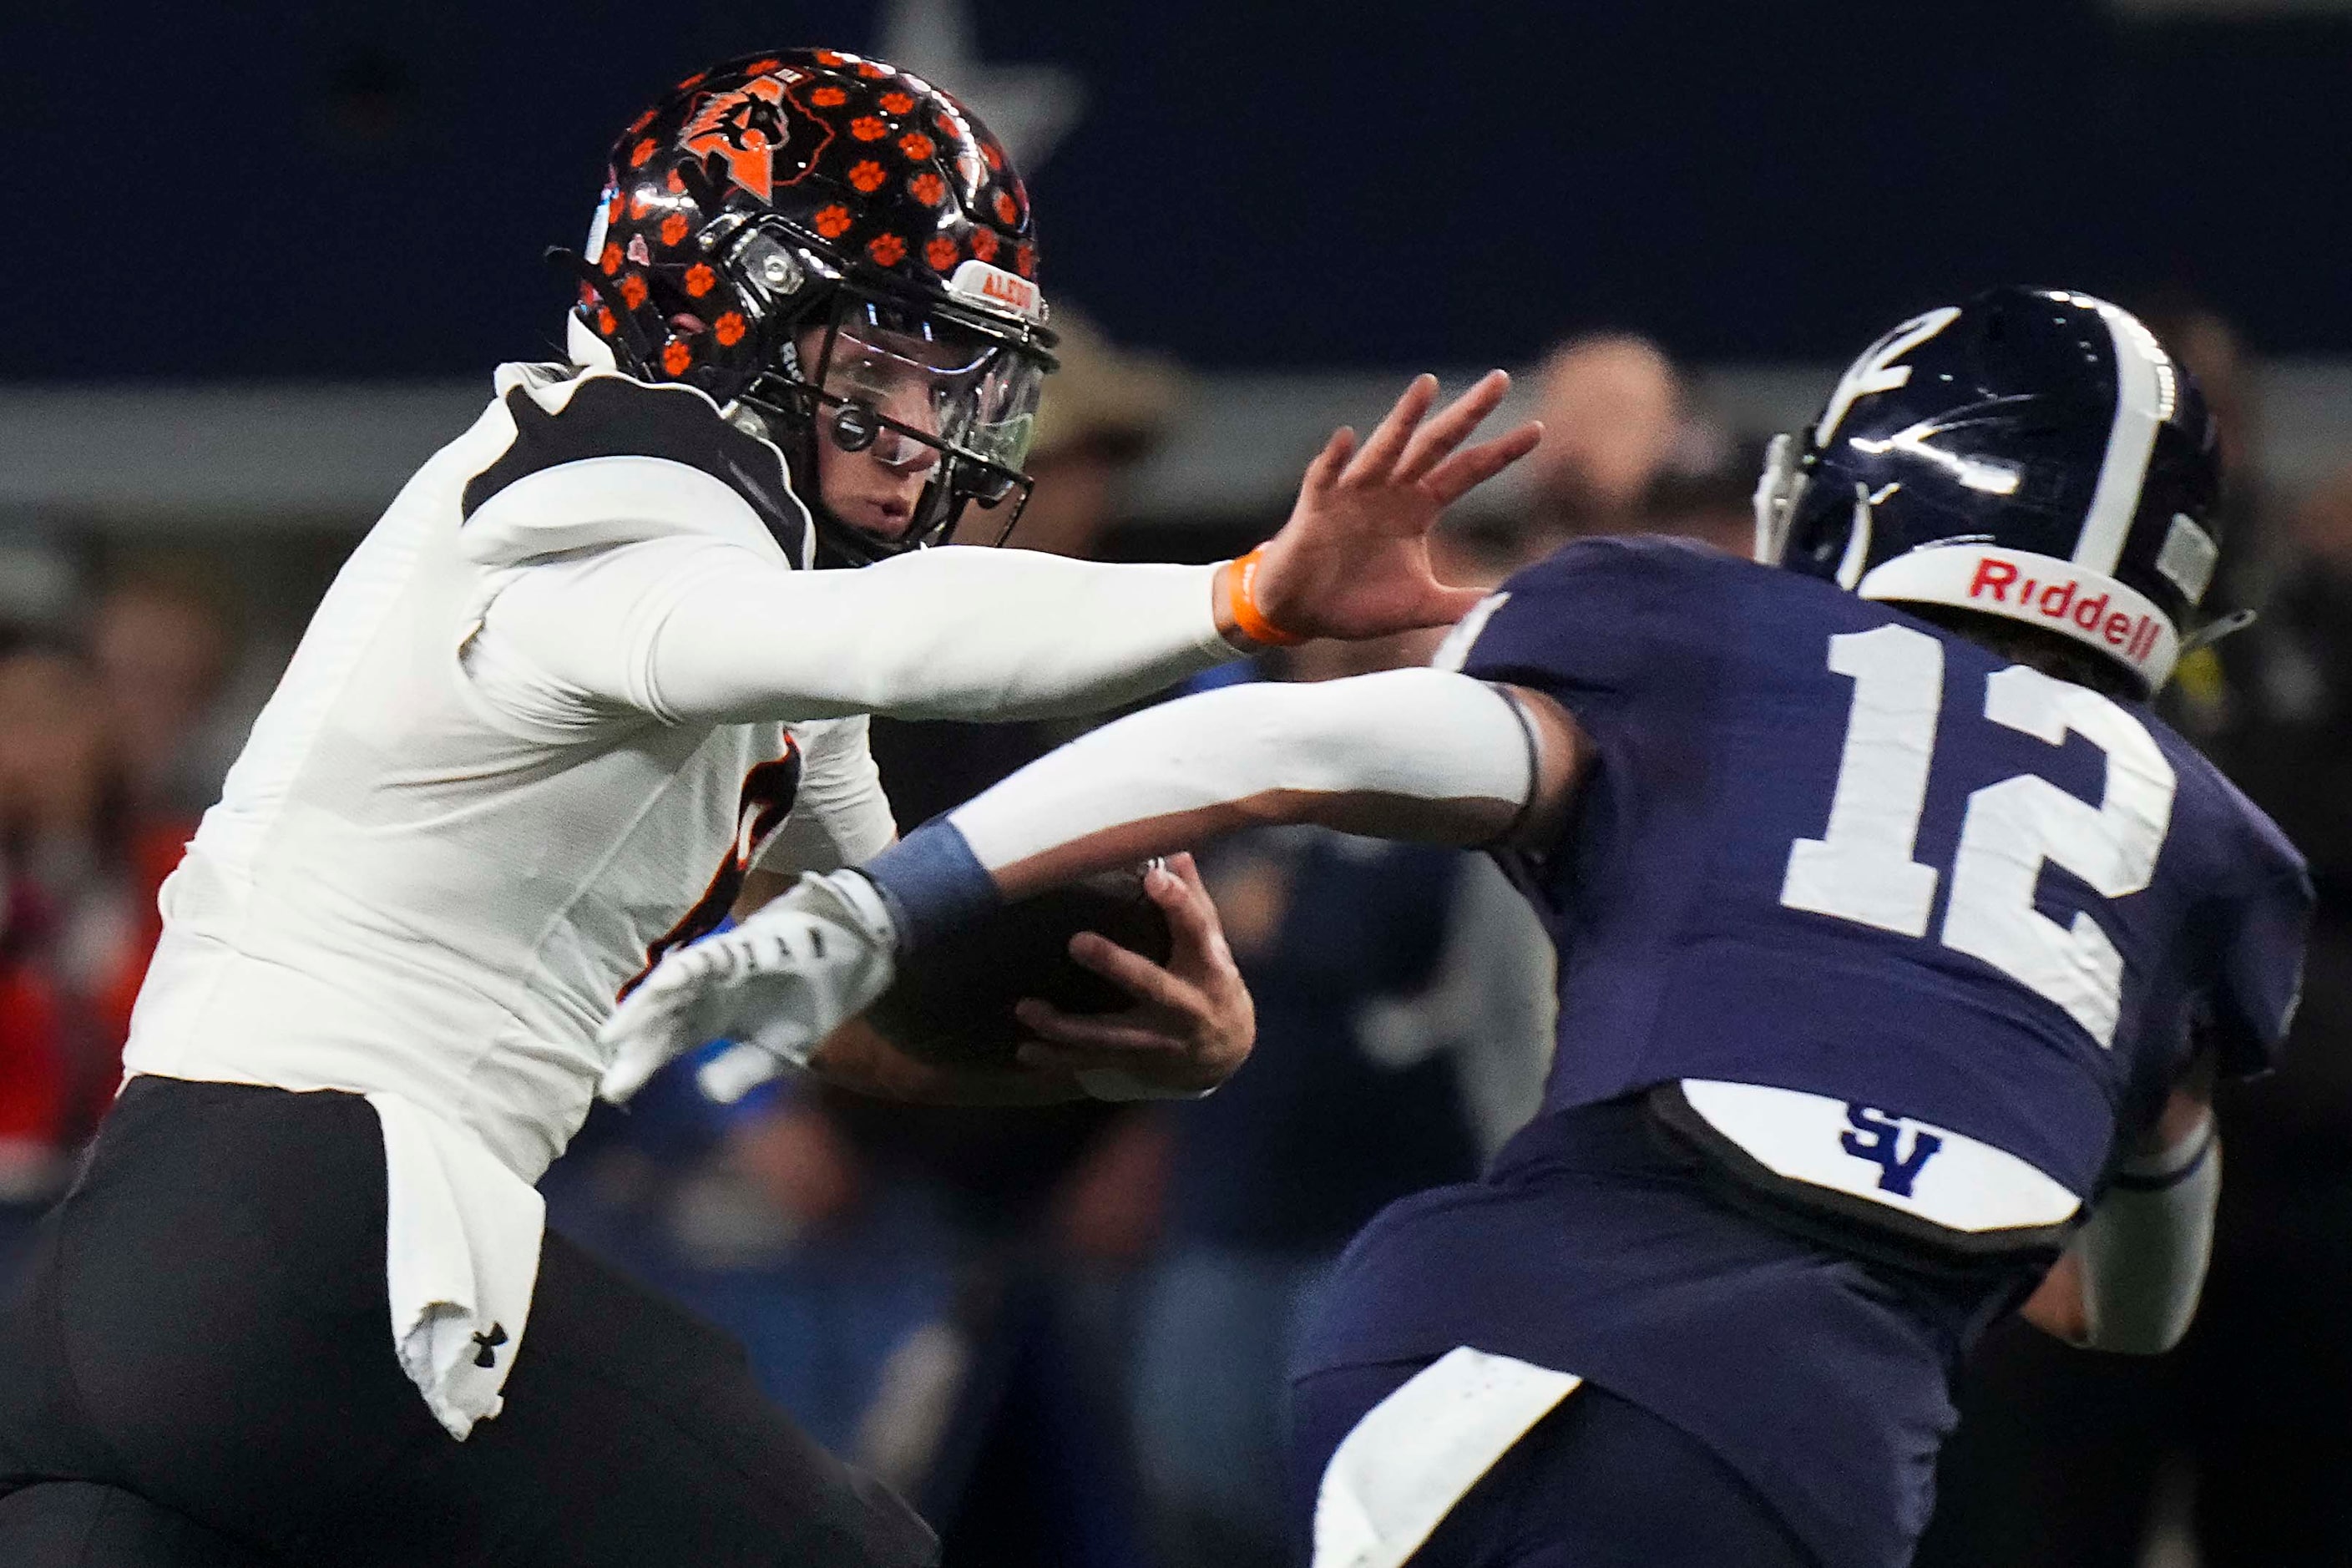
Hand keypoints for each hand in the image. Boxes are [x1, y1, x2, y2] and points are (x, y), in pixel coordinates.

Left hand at [597, 870, 898, 1103]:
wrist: (851, 958)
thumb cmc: (810, 1001)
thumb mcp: (780, 1052)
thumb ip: (743, 1072)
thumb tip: (706, 1091)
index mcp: (711, 1019)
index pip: (666, 1043)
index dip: (639, 1064)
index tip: (613, 1092)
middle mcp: (706, 993)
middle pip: (661, 1020)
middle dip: (635, 1047)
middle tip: (607, 1079)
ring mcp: (719, 969)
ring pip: (671, 988)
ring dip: (644, 1010)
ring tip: (616, 1035)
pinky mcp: (739, 948)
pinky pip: (705, 959)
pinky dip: (683, 972)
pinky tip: (659, 987)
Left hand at [1011, 853, 1255, 1097]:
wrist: (1225, 1051)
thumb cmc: (1210, 980)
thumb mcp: (1212, 943)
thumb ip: (1193, 900)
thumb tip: (1175, 850)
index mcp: (1209, 967)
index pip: (1198, 929)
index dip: (1179, 903)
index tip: (1156, 878)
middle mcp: (1187, 1005)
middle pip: (1150, 985)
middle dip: (1115, 966)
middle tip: (1077, 942)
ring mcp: (1161, 1039)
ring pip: (1111, 1035)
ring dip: (1066, 1026)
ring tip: (1025, 1008)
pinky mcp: (1138, 1061)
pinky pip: (1094, 1062)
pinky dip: (1059, 1058)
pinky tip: (1025, 1050)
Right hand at [1244, 372, 1541, 641]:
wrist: (1300, 613)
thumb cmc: (1356, 603)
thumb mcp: (1419, 606)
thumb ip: (1461, 604)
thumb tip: (1508, 608)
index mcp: (1418, 508)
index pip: (1468, 471)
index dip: (1500, 452)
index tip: (1538, 429)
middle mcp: (1391, 490)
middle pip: (1437, 444)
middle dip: (1467, 414)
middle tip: (1500, 379)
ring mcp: (1353, 493)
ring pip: (1385, 448)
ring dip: (1404, 417)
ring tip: (1428, 384)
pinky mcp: (1317, 507)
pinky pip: (1326, 477)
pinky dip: (1336, 458)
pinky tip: (1347, 437)